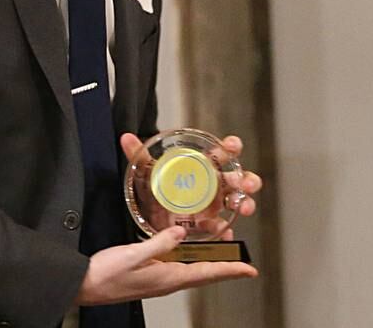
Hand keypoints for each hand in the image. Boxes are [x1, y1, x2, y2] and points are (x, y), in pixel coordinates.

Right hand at [75, 226, 256, 304]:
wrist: (85, 286)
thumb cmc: (106, 274)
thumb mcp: (133, 255)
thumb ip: (159, 243)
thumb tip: (180, 232)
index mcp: (167, 278)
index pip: (207, 274)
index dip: (230, 271)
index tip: (250, 269)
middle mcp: (167, 281)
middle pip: (204, 273)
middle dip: (224, 266)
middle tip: (241, 259)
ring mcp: (158, 278)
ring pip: (191, 269)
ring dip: (208, 261)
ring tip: (221, 251)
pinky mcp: (150, 273)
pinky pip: (176, 265)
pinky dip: (188, 257)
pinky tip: (186, 248)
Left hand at [121, 133, 261, 221]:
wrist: (152, 213)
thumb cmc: (158, 186)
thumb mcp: (148, 171)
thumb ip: (139, 155)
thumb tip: (125, 138)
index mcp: (203, 166)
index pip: (222, 153)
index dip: (231, 147)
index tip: (232, 146)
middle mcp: (214, 185)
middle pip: (238, 178)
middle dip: (247, 179)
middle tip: (245, 183)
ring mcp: (215, 205)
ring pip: (239, 202)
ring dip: (246, 204)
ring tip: (244, 208)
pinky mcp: (210, 225)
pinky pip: (223, 228)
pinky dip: (227, 232)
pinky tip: (225, 234)